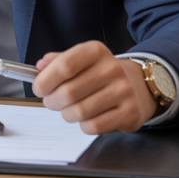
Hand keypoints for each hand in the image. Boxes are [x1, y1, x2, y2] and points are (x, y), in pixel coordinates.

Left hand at [31, 40, 155, 133]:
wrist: (140, 85)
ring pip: (80, 112)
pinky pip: (94, 126)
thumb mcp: (82, 59)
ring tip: (68, 110)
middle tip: (51, 102)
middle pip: (69, 92)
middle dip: (52, 101)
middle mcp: (111, 69)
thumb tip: (39, 68)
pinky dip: (83, 125)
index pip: (65, 65)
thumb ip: (59, 61)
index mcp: (95, 51)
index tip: (39, 88)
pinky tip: (86, 118)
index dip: (46, 80)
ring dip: (67, 114)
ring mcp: (123, 91)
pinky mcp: (129, 113)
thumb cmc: (102, 74)